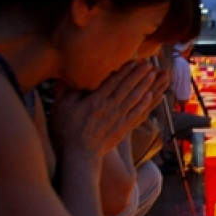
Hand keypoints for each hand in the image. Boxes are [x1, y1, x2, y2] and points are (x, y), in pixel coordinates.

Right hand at [49, 61, 167, 157]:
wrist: (79, 156)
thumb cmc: (67, 129)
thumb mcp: (61, 106)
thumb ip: (66, 88)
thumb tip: (69, 70)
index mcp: (96, 100)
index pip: (114, 80)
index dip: (126, 69)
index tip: (134, 59)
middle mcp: (111, 107)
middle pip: (128, 87)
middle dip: (140, 74)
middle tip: (149, 64)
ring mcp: (119, 118)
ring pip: (135, 98)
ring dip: (145, 85)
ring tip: (154, 75)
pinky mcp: (123, 128)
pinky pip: (138, 113)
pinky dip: (146, 103)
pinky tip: (152, 96)